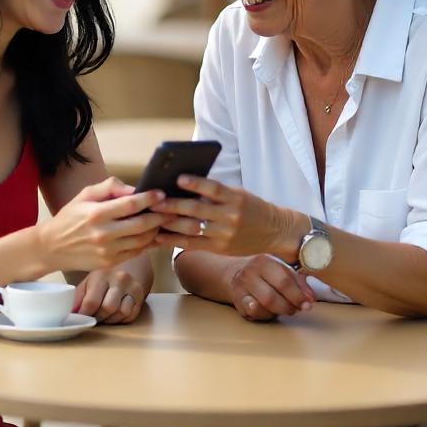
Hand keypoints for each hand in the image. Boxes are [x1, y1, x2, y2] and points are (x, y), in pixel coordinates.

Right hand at [38, 178, 169, 273]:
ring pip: (142, 240)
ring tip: (165, 220)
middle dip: (160, 215)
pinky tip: (153, 234)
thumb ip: (109, 187)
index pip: (130, 205)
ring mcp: (108, 251)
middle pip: (142, 224)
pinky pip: (136, 252)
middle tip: (172, 208)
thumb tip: (134, 188)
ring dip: (157, 230)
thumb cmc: (70, 217)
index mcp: (97, 213)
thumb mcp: (84, 195)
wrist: (52, 247)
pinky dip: (148, 243)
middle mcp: (104, 234)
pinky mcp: (110, 262)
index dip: (149, 198)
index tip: (161, 193)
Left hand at [73, 266, 146, 323]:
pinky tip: (115, 314)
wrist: (127, 270)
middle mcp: (120, 279)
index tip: (81, 318)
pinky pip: (131, 315)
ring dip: (111, 319)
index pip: (92, 301)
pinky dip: (121, 319)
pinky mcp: (141, 297)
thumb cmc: (102, 280)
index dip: (85, 314)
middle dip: (99, 317)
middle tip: (94, 318)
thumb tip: (70, 314)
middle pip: (108, 308)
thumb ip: (77, 298)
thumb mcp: (87, 284)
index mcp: (102, 275)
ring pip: (122, 312)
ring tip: (104, 316)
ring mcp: (133, 288)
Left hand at [154, 175, 297, 258]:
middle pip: (197, 209)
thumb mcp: (238, 194)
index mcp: (235, 198)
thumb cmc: (251, 208)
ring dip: (170, 223)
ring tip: (152, 217)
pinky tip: (160, 236)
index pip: (213, 188)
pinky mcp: (220, 248)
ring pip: (192, 228)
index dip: (196, 183)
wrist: (274, 231)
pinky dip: (174, 240)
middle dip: (173, 205)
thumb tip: (183, 186)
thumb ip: (216, 192)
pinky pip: (192, 244)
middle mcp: (230, 216)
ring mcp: (225, 234)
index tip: (178, 178)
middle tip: (154, 201)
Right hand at [224, 254, 314, 321]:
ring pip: (264, 305)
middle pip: (273, 295)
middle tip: (297, 308)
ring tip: (285, 309)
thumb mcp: (280, 270)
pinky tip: (269, 311)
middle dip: (289, 305)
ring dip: (279, 310)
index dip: (299, 295)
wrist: (233, 273)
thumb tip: (310, 298)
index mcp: (265, 261)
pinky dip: (265, 313)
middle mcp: (251, 272)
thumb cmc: (263, 274)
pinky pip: (253, 311)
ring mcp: (241, 287)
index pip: (285, 280)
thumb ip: (298, 282)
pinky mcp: (237, 300)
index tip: (308, 303)